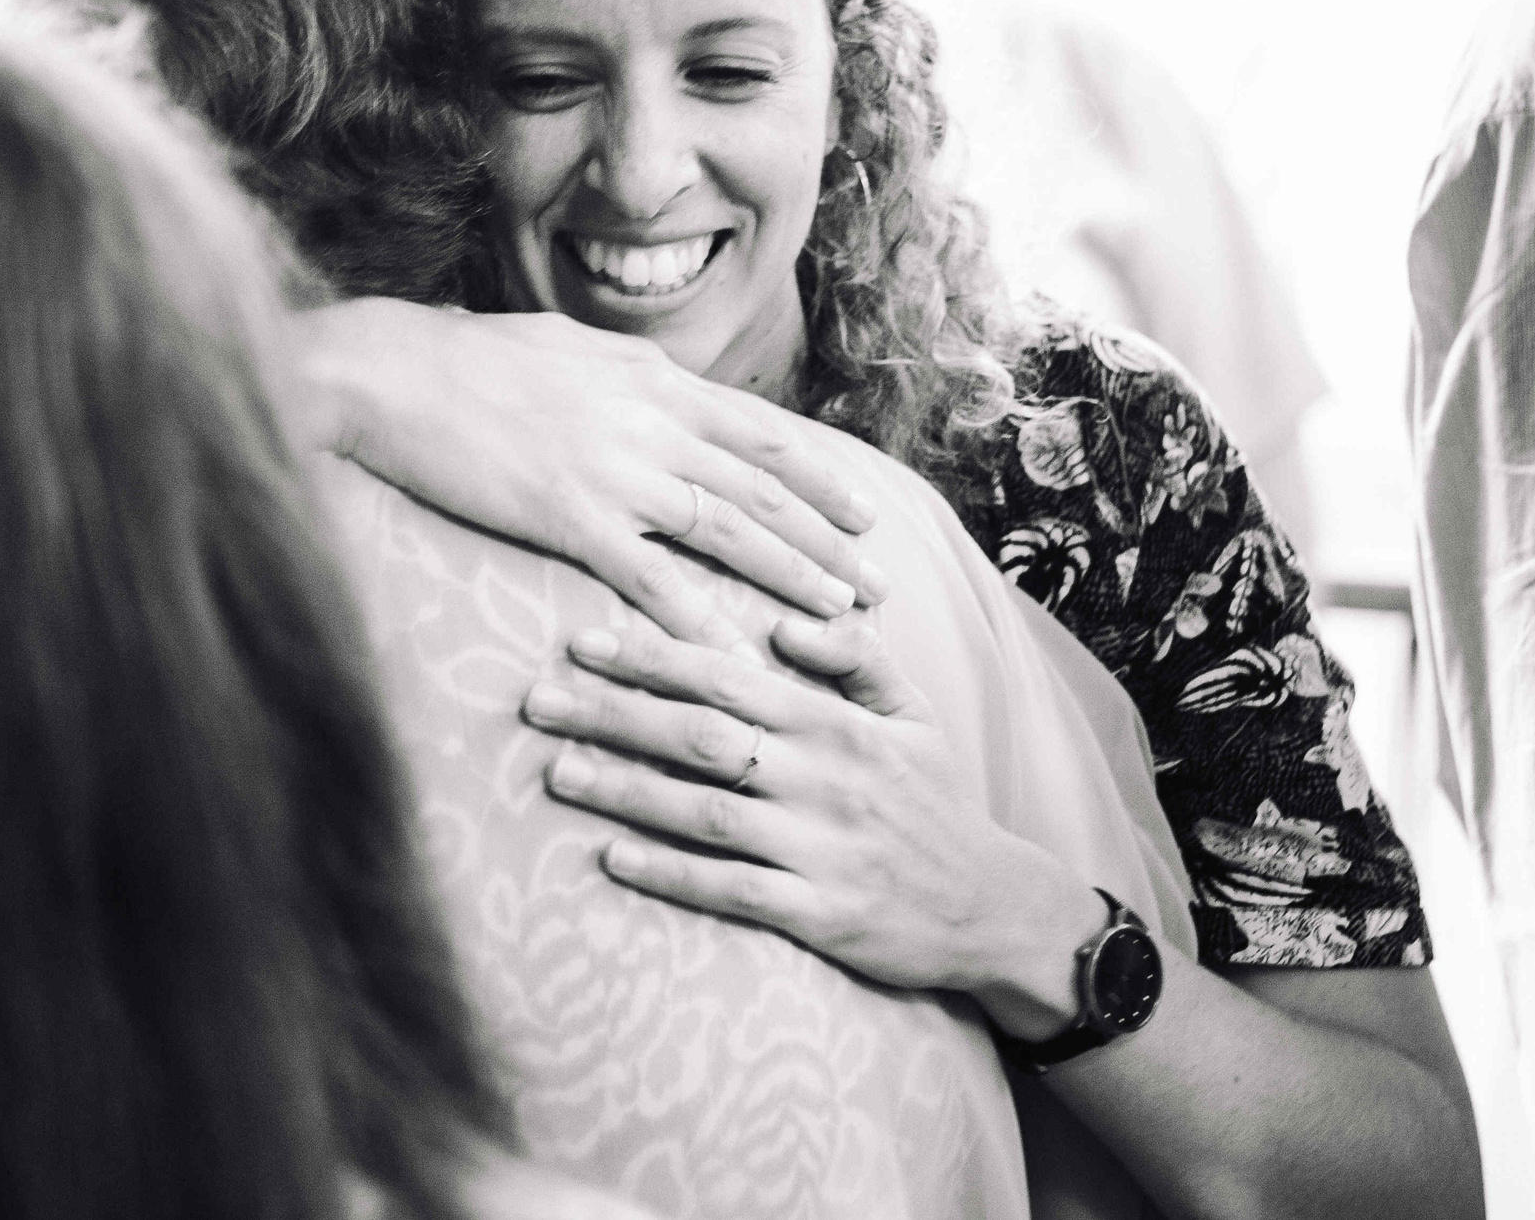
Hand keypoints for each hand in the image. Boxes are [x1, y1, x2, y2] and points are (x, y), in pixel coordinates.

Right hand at [296, 299, 887, 640]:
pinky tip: (733, 657)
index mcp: (654, 379)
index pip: (761, 433)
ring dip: (792, 576)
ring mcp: (616, 468)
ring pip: (731, 529)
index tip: (862, 513)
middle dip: (830, 539)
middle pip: (765, 486)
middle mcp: (651, 419)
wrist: (390, 372)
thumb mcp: (570, 348)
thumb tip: (671, 388)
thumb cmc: (467, 360)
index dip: (818, 478)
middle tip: (878, 585)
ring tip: (839, 617)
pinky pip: (651, 577)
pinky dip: (699, 620)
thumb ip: (630, 375)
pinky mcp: (570, 515)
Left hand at [522, 614, 1102, 1029]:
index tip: (583, 642)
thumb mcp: (912, 713)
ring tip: (556, 773)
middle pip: (700, 736)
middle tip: (538, 702)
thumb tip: (783, 620)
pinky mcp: (818, 914)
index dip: (651, 656)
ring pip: (704, 811)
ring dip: (624, 790)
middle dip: (613, 715)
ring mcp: (818, 848)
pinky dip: (669, 874)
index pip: (728, 676)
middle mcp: (822, 779)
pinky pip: (729, 889)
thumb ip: (853, 656)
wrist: (995, 908)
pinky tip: (612, 858)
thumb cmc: (937, 802)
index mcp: (836, 723)